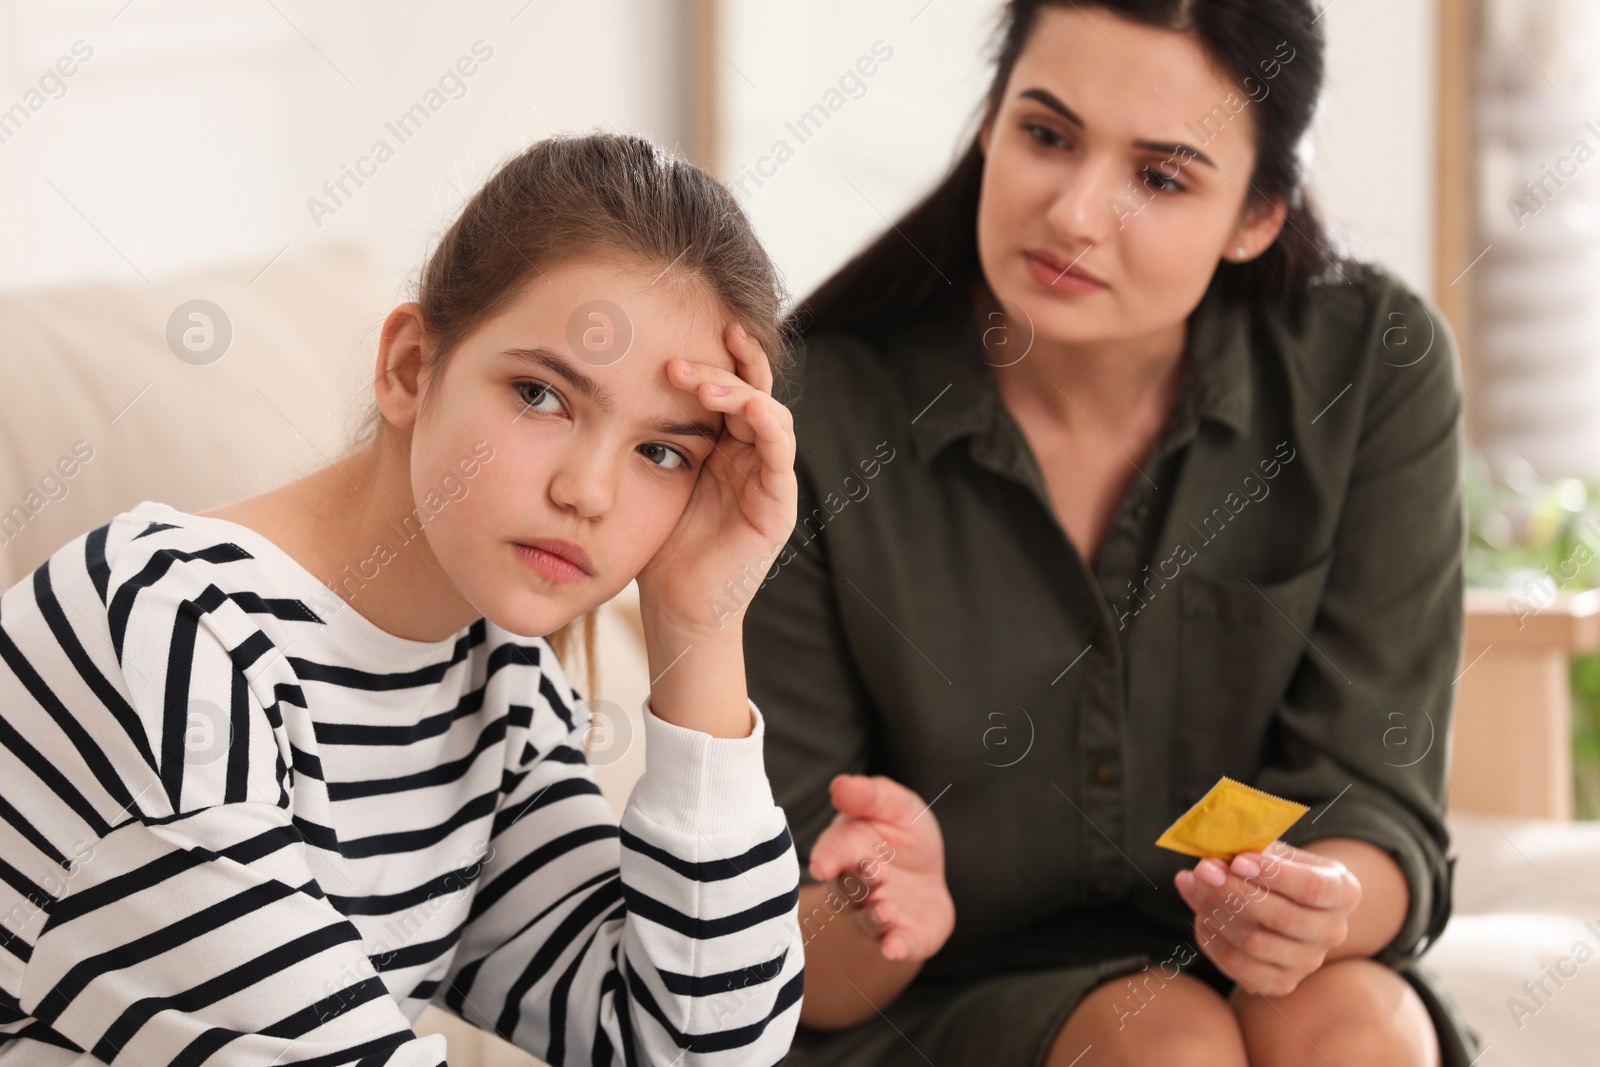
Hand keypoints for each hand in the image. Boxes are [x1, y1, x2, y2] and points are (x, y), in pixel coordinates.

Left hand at [635, 321, 795, 636]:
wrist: (674, 606)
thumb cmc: (657, 544)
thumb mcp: (650, 476)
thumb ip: (648, 434)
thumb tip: (610, 381)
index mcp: (723, 445)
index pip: (727, 386)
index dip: (712, 357)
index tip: (677, 334)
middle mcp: (750, 454)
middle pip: (749, 390)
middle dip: (721, 367)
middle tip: (678, 360)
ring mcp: (768, 477)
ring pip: (768, 413)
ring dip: (739, 391)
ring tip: (702, 384)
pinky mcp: (778, 503)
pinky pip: (781, 453)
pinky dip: (769, 423)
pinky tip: (749, 406)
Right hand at [808, 774, 955, 961]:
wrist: (927, 874)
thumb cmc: (901, 833)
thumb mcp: (894, 805)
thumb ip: (868, 796)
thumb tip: (839, 785)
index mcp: (845, 851)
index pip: (829, 856)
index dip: (825, 860)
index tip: (823, 865)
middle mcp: (853, 888)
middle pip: (847, 890)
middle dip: (860, 882)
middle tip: (877, 870)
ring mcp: (874, 916)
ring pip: (866, 921)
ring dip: (874, 917)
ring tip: (887, 909)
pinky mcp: (901, 937)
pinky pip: (894, 945)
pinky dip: (893, 947)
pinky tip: (895, 948)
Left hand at [1175, 840, 1361, 995]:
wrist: (1287, 905)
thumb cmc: (1277, 870)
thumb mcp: (1272, 852)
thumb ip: (1243, 854)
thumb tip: (1207, 866)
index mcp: (1342, 892)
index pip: (1312, 887)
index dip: (1273, 874)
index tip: (1238, 861)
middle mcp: (1333, 931)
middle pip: (1282, 917)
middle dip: (1235, 892)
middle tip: (1204, 870)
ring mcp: (1309, 962)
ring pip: (1255, 943)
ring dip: (1217, 912)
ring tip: (1195, 885)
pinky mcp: (1281, 983)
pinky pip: (1238, 966)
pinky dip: (1213, 938)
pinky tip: (1202, 914)